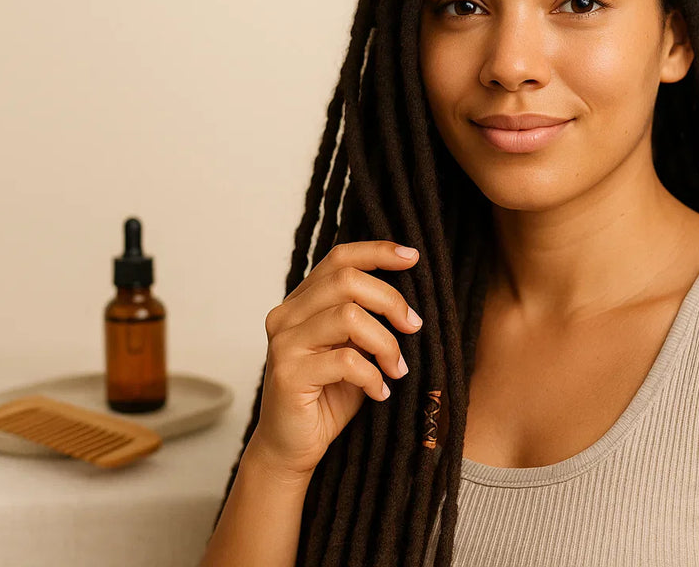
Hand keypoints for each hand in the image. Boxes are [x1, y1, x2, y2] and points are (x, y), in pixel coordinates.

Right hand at [246, 239, 422, 478]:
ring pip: (348, 317)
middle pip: (347, 280)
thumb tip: (411, 299)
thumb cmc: (329, 396)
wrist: (294, 446)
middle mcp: (287, 315)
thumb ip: (369, 320)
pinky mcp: (287, 374)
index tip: (412, 258)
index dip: (377, 252)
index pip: (340, 258)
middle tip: (414, 327)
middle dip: (390, 300)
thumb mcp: (356, 349)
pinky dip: (373, 376)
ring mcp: (284, 343)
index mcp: (303, 302)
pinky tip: (380, 392)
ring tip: (397, 369)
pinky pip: (345, 361)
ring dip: (386, 343)